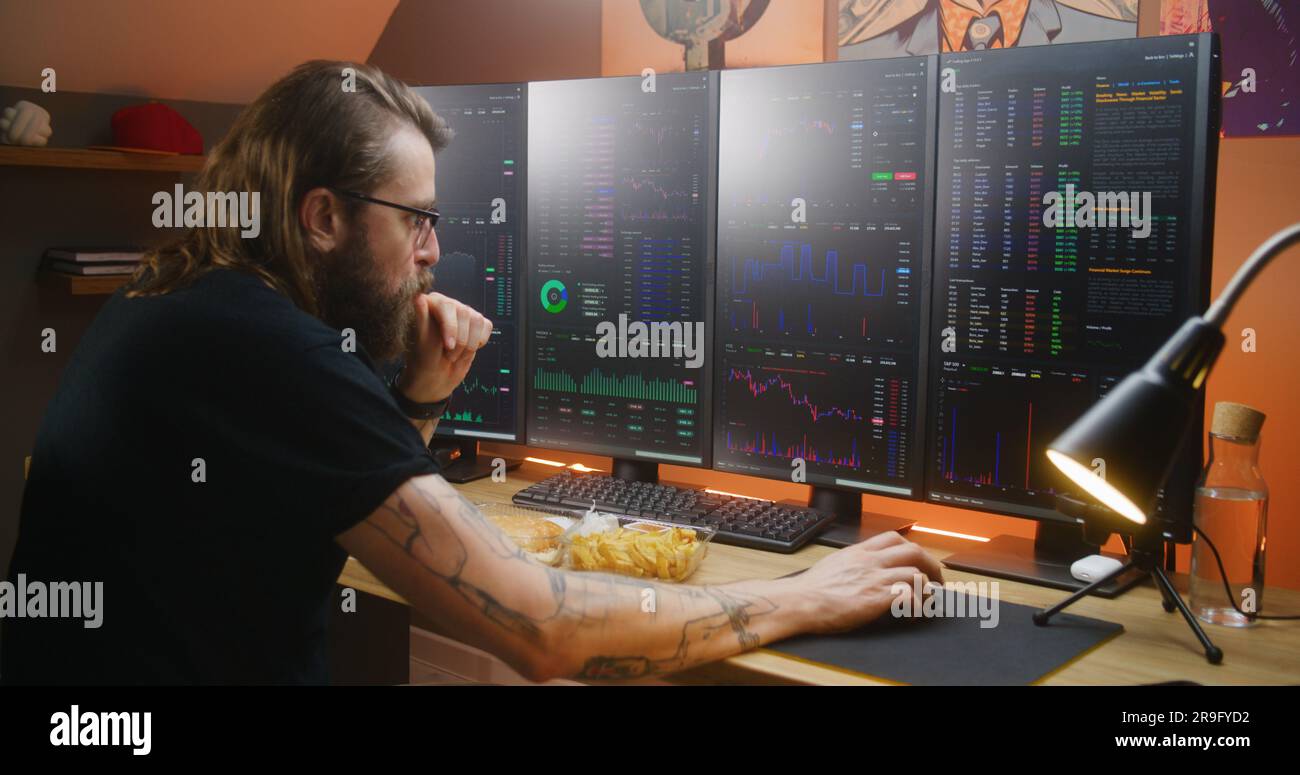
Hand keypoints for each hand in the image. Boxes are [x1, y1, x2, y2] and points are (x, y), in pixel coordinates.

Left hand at [399, 292, 491, 402]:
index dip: (451, 327)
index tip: (448, 346)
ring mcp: (463, 313)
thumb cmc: (425, 359)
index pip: (447, 305)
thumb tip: (418, 296)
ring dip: (469, 344)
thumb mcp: (421, 341)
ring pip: (477, 320)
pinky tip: (466, 349)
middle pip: (465, 313)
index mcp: (431, 304)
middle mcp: (448, 305)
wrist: (436, 376)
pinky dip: (479, 341)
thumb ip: (420, 317)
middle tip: (449, 355)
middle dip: (460, 340)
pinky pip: (486, 325)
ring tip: (455, 354)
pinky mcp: (476, 323)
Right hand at [794, 531, 944, 634]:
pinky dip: (917, 604)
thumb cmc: (809, 589)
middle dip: (930, 565)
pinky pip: (909, 595)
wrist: (799, 601)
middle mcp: (870, 561)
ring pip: (915, 572)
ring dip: (927, 588)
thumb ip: (850, 563)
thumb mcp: (832, 565)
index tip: (919, 561)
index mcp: (858, 552)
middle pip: (913, 551)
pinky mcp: (877, 598)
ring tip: (927, 602)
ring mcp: (874, 578)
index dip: (912, 548)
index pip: (893, 538)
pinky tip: (913, 613)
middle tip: (936, 580)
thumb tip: (857, 569)